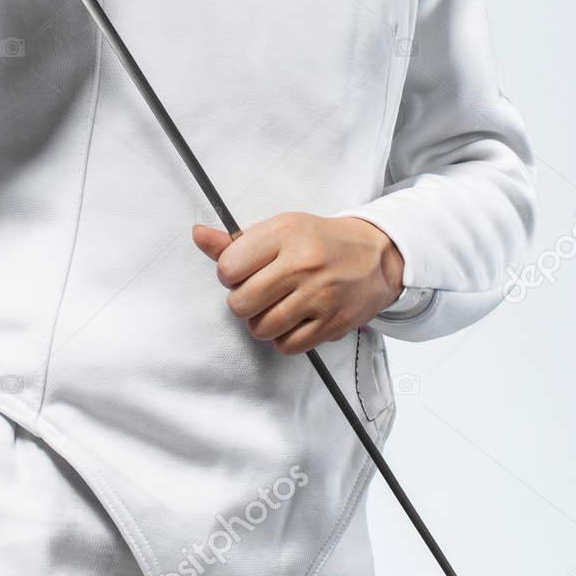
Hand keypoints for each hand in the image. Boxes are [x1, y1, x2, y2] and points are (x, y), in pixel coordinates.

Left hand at [192, 212, 404, 354]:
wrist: (376, 255)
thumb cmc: (320, 241)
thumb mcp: (280, 230)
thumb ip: (235, 240)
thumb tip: (198, 235)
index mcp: (284, 233)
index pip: (228, 267)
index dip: (230, 274)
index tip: (244, 272)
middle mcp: (301, 263)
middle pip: (240, 303)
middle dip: (244, 302)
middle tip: (260, 292)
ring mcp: (319, 295)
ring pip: (261, 329)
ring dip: (262, 323)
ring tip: (277, 306)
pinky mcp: (333, 322)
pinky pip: (287, 346)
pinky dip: (284, 338)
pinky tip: (295, 320)